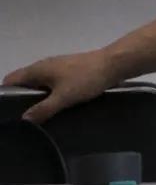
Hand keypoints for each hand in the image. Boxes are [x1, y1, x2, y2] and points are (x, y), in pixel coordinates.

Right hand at [2, 49, 117, 122]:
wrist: (115, 64)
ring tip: (39, 119)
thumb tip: (23, 119)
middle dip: (23, 100)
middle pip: (25, 83)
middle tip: (23, 120)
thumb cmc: (86, 78)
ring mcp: (59, 68)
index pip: (12, 80)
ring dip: (39, 99)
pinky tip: (58, 109)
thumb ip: (42, 109)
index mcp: (38, 69)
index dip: (6, 94)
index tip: (8, 112)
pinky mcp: (72, 72)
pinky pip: (55, 85)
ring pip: (41, 85)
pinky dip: (52, 95)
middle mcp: (45, 66)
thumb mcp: (63, 97)